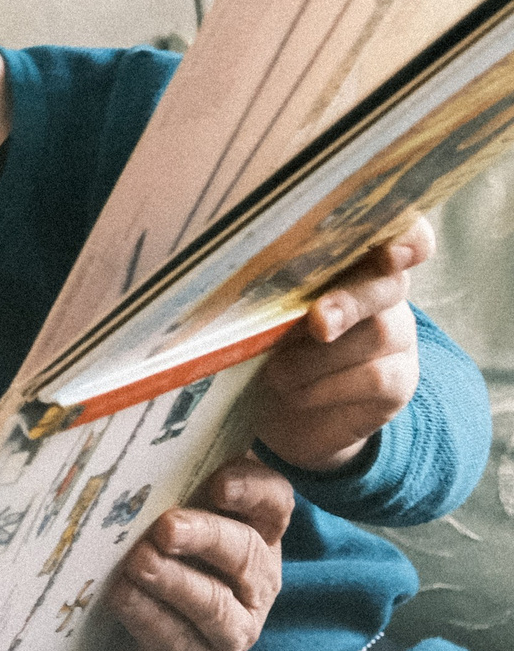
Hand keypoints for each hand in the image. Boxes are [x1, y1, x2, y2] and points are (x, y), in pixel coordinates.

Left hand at [106, 455, 290, 650]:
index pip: (273, 502)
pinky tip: (121, 596)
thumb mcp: (163, 518)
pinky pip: (177, 639)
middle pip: (244, 552)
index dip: (252, 490)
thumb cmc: (150, 561)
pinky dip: (147, 615)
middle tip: (165, 527)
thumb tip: (142, 432)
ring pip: (213, 602)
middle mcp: (255, 580)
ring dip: (174, 580)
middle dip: (205, 536)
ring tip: (138, 563)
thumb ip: (168, 483)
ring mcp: (232, 626)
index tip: (218, 482)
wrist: (122, 645)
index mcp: (255, 532)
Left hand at [252, 216, 431, 471]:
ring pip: (377, 333)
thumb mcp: (263, 313)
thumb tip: (244, 278)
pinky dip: (326, 386)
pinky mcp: (398, 381)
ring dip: (318, 356)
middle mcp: (383, 292)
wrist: (283, 417)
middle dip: (350, 302)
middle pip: (388, 284)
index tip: (389, 253)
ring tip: (276, 372)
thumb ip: (271, 289)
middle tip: (318, 323)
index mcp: (351, 262)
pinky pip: (375, 377)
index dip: (405, 238)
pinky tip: (295, 393)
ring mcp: (397, 337)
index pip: (399, 233)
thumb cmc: (267, 346)